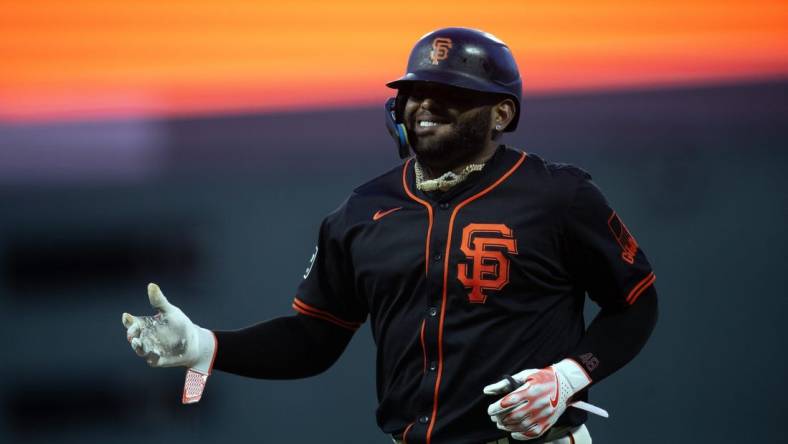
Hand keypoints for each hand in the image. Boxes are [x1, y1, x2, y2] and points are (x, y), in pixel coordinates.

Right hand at [122, 283, 216, 402]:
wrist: (194, 341)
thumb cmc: (179, 324)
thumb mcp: (170, 311)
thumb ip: (159, 301)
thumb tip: (151, 285)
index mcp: (145, 325)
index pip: (132, 323)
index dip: (128, 321)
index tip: (127, 316)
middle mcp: (145, 338)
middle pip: (133, 337)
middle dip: (132, 334)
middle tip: (133, 331)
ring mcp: (150, 349)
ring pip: (140, 349)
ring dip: (138, 347)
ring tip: (137, 342)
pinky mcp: (158, 359)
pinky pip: (153, 359)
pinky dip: (152, 356)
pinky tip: (155, 352)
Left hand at [484, 359, 590, 440]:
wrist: (565, 384)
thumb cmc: (541, 377)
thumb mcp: (523, 375)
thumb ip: (504, 383)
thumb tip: (486, 391)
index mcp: (531, 390)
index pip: (509, 401)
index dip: (497, 408)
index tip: (490, 410)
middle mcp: (538, 403)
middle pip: (514, 415)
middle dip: (501, 418)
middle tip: (494, 418)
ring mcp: (544, 414)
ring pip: (522, 425)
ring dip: (508, 427)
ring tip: (501, 424)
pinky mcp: (548, 422)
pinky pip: (533, 433)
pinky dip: (521, 435)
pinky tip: (513, 433)